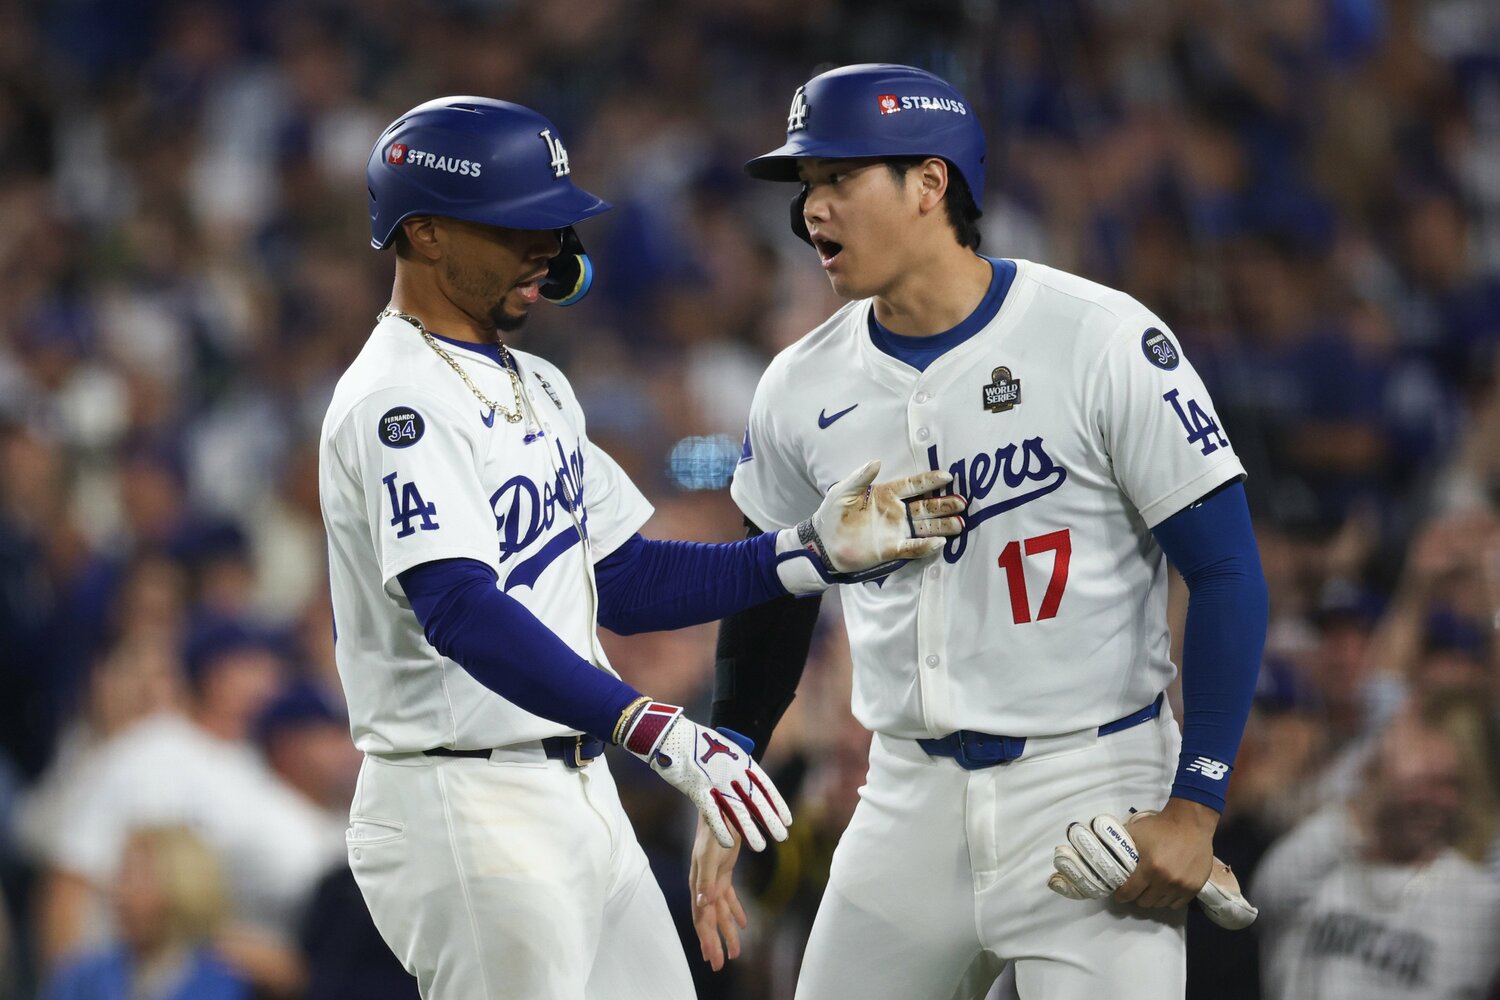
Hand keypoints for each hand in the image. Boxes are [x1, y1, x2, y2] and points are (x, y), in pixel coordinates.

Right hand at [620, 702, 791, 850]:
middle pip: (755, 800)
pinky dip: (721, 829)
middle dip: (769, 820)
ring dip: (749, 830)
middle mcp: (733, 772)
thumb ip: (736, 763)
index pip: (765, 786)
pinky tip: (730, 843)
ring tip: (761, 847)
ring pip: (737, 810)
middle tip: (782, 837)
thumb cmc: (698, 740)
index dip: (777, 803)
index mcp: (742, 760)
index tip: (788, 819)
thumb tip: (746, 773)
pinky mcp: (698, 790)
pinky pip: (712, 813)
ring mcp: (716, 782)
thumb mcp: (724, 747)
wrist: (673, 733)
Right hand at [691, 813, 746, 970]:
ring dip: (727, 932)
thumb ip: (706, 880)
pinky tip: (743, 924)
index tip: (713, 960)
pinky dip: (736, 911)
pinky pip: (729, 897)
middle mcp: (703, 885)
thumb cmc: (713, 830)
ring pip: (720, 912)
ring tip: (736, 952)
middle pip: (709, 920)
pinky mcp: (724, 872)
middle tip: (721, 965)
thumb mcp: (710, 855)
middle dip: (715, 943)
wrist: (719, 808)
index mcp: (698, 884)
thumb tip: (703, 904)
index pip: (702, 919)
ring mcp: (713, 879)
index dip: (707, 940)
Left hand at [775, 460, 965, 592]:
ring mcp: (896, 531)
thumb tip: (877, 461)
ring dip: (942, 525)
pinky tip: (940, 543)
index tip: (947, 475)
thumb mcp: (843, 491)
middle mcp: (896, 512)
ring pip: (925, 526)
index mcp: (885, 494)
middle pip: (926, 506)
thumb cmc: (831, 514)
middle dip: (944, 504)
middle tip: (962, 502)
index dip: (929, 480)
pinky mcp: (891, 549)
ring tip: (960, 523)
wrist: (822, 544)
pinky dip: (925, 545)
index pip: (912, 485)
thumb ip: (861, 477)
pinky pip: (913, 546)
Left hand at [1112, 801, 1215, 908]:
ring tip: (1150, 887)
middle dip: (1137, 896)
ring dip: (1153, 898)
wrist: (1190, 823)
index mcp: (1150, 868)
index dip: (1121, 895)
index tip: (1119, 893)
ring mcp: (1182, 886)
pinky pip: (1176, 904)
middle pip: (1144, 902)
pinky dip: (1168, 899)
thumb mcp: (1135, 833)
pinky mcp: (1195, 888)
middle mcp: (1166, 881)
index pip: (1129, 893)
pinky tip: (1165, 889)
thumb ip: (1121, 847)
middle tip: (1136, 887)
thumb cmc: (1160, 827)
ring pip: (1160, 904)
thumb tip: (1107, 858)